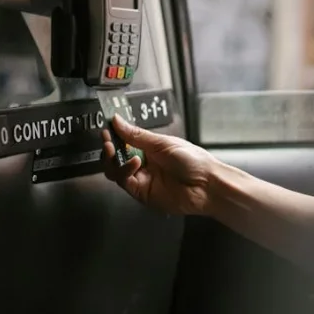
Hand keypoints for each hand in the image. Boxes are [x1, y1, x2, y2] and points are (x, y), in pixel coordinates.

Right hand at [102, 115, 217, 215]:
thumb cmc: (193, 160)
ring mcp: (143, 180)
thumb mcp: (162, 143)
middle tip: (107, 140)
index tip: (106, 128)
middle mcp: (144, 164)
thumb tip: (117, 120)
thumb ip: (137, 135)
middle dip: (109, 148)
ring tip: (114, 149)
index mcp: (150, 149)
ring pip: (116, 171)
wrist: (207, 184)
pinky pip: (125, 183)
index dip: (114, 136)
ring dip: (112, 160)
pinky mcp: (142, 194)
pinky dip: (125, 171)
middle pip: (117, 158)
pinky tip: (134, 163)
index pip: (125, 142)